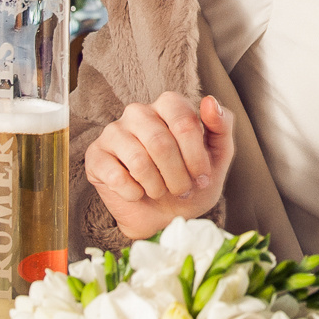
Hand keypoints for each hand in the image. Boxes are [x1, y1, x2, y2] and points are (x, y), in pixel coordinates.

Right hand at [85, 93, 233, 239]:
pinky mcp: (96, 156)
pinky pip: (115, 175)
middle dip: (177, 175)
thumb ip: (221, 126)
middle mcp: (138, 112)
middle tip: (182, 191)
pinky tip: (138, 193)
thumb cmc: (190, 183)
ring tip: (161, 191)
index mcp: (168, 105)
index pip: (183, 121)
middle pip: (160, 142)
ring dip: (156, 186)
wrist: (163, 217)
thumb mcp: (217, 157)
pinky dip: (133, 193)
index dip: (195, 156)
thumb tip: (210, 101)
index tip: (202, 178)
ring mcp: (114, 132)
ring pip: (138, 159)